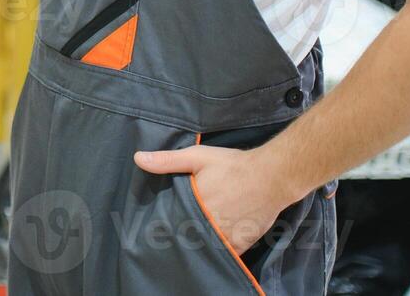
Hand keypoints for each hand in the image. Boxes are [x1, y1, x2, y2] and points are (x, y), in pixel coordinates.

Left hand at [134, 145, 296, 252]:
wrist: (272, 177)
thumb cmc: (233, 165)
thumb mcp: (198, 156)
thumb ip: (168, 160)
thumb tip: (138, 159)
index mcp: (195, 206)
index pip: (172, 224)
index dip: (163, 226)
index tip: (154, 227)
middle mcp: (210, 225)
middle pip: (188, 236)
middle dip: (180, 234)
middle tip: (172, 231)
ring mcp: (226, 237)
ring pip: (204, 246)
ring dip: (197, 242)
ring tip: (191, 236)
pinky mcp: (241, 243)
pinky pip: (224, 253)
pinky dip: (216, 250)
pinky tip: (210, 243)